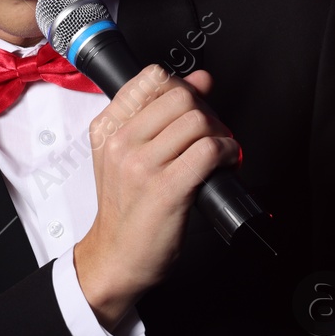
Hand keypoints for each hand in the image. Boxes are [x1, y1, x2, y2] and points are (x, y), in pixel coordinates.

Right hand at [72, 64, 241, 330]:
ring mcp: (141, 166)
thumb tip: (200, 79)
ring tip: (217, 152)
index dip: (182, 86)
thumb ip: (157, 114)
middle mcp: (121, 143)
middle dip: (205, 111)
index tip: (193, 104)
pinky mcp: (166, 189)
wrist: (116, 256)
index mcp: (107, 129)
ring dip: (219, 134)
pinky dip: (227, 153)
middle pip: (180, 95)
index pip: (151, 78)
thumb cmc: (125, 208)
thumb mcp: (125, 155)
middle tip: (209, 133)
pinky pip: (208, 150)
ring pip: (197, 121)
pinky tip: (224, 163)